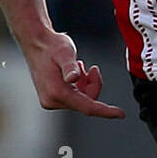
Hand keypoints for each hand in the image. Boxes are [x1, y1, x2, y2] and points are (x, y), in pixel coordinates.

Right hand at [0, 0, 124, 118]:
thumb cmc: (51, 46)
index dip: (106, 111)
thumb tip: (73, 78)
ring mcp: (51, 101)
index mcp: (57, 92)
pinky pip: (75, 97)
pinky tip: (75, 73)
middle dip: (93, 86)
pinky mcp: (52, 98)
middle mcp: (52, 100)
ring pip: (81, 100)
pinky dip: (80, 86)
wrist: (36, 43)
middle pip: (86, 102)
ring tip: (80, 67)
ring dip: (86, 85)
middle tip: (92, 68)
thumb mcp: (64, 52)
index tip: (120, 114)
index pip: (87, 107)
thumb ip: (70, 66)